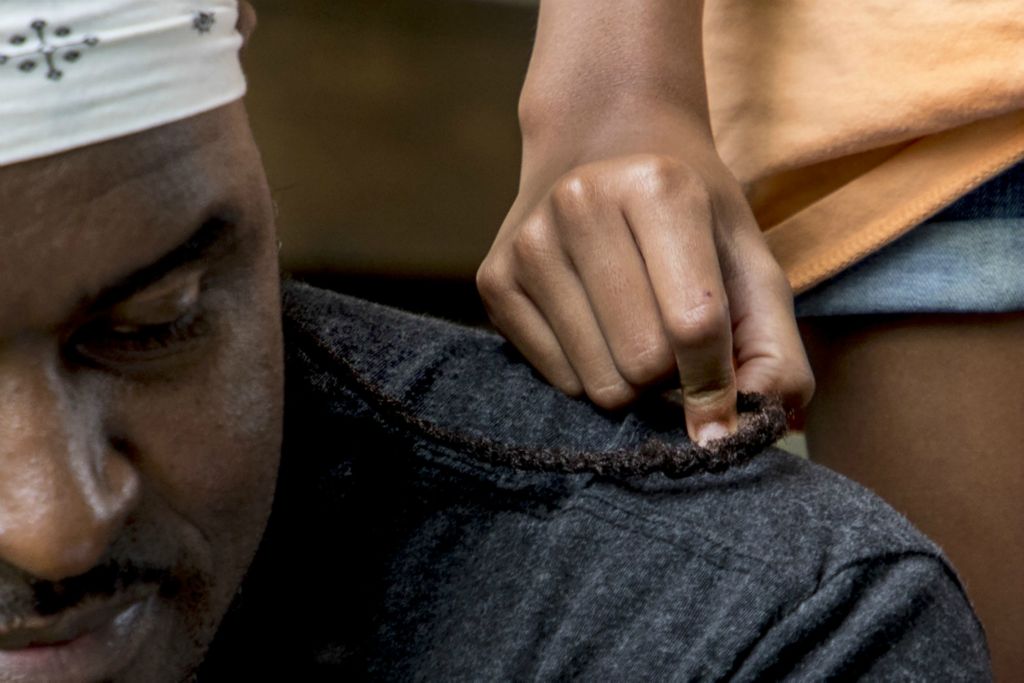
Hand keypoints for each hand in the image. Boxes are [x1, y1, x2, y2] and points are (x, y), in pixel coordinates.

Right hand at [477, 131, 813, 444]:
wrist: (606, 146)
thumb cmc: (690, 215)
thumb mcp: (749, 261)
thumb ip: (772, 347)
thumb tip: (744, 430)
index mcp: (658, 186)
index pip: (694, 324)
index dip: (717, 385)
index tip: (724, 414)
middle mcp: (581, 203)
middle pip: (642, 362)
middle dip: (671, 377)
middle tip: (673, 342)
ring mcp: (529, 241)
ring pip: (596, 383)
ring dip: (629, 381)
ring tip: (634, 330)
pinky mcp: (494, 278)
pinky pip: (556, 379)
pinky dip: (587, 372)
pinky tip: (594, 324)